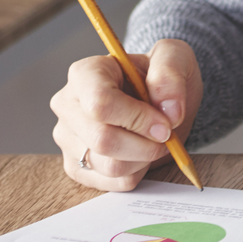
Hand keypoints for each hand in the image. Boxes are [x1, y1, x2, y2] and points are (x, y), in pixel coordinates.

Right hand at [50, 39, 201, 191]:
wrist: (158, 101)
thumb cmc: (160, 77)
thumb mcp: (174, 58)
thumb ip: (170, 74)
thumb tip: (169, 110)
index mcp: (85, 73)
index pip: (100, 103)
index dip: (137, 118)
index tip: (164, 124)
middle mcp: (67, 106)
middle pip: (102, 139)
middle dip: (145, 144)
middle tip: (166, 135)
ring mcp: (68, 138)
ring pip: (108, 165)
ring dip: (143, 159)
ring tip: (153, 141)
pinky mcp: (77, 166)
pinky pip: (111, 183)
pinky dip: (136, 173)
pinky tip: (140, 154)